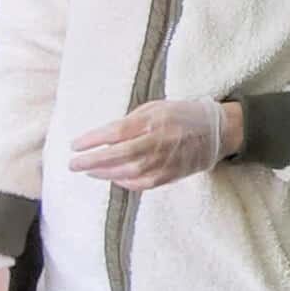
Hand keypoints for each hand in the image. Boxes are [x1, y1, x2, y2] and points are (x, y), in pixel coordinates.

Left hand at [69, 97, 228, 189]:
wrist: (216, 132)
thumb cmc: (182, 115)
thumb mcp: (157, 107)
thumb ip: (132, 121)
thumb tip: (105, 137)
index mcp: (155, 121)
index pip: (117, 132)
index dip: (93, 140)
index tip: (75, 145)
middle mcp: (159, 142)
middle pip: (118, 155)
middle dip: (91, 161)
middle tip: (72, 164)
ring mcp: (165, 161)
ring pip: (127, 172)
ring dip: (103, 173)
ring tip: (87, 170)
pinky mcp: (169, 175)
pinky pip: (140, 183)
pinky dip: (122, 182)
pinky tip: (111, 177)